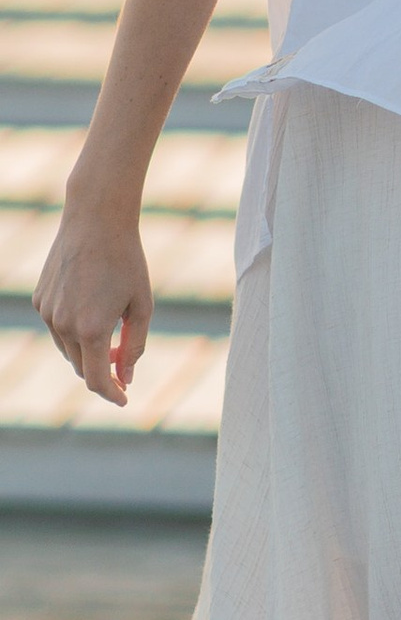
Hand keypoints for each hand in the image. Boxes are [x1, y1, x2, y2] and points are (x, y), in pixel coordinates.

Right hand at [33, 205, 152, 408]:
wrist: (96, 220)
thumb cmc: (127, 261)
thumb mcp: (142, 305)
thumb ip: (135, 345)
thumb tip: (127, 375)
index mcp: (92, 330)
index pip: (97, 379)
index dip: (112, 393)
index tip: (125, 399)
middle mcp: (63, 325)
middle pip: (82, 367)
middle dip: (103, 371)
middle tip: (124, 365)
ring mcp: (47, 313)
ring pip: (69, 348)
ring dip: (88, 349)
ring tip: (110, 326)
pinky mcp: (39, 300)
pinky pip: (57, 326)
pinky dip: (74, 327)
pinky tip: (90, 303)